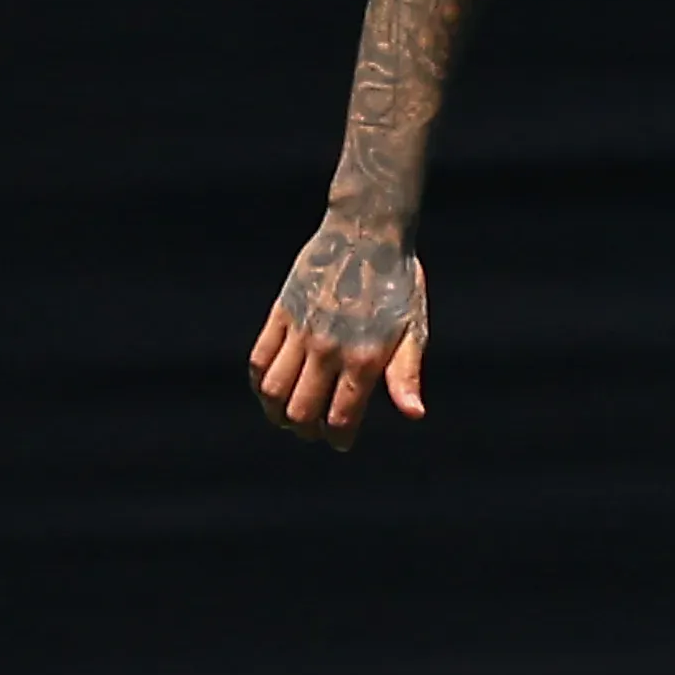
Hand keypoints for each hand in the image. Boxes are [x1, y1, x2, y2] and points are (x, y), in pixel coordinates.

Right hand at [248, 219, 428, 449]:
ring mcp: (300, 331)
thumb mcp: (414, 329)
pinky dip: (260, 382)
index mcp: (364, 358)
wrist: (367, 233)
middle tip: (315, 430)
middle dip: (307, 430)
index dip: (338, 438)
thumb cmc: (399, 284)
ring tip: (289, 416)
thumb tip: (414, 414)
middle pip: (301, 411)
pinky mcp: (281, 314)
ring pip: (274, 391)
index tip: (341, 441)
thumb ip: (406, 374)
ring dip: (278, 412)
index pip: (340, 417)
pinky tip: (271, 388)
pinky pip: (259, 359)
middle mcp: (328, 349)